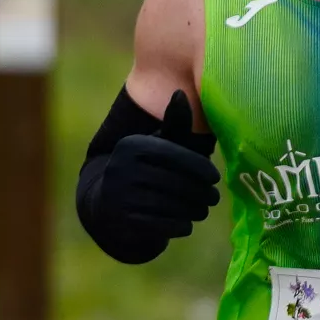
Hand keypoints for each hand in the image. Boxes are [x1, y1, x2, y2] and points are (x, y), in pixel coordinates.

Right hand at [91, 90, 217, 253]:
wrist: (105, 205)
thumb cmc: (142, 170)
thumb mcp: (155, 146)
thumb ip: (173, 124)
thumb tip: (181, 93)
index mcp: (131, 145)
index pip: (178, 157)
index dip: (202, 169)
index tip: (215, 178)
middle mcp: (121, 168)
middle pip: (178, 183)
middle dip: (202, 194)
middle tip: (213, 199)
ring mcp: (120, 195)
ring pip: (173, 205)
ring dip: (194, 211)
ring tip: (202, 210)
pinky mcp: (124, 220)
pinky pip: (164, 225)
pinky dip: (180, 226)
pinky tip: (185, 223)